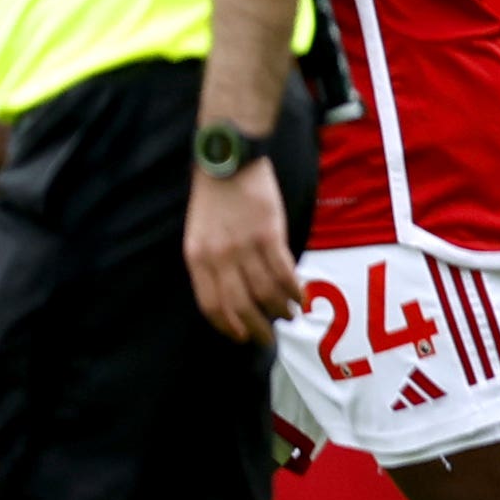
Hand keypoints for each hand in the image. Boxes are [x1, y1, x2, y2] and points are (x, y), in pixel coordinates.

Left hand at [184, 159, 301, 341]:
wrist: (228, 161)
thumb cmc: (214, 198)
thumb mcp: (199, 234)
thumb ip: (211, 264)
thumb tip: (234, 295)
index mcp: (197, 258)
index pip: (211, 305)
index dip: (228, 326)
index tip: (240, 337)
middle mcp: (219, 257)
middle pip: (239, 306)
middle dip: (256, 328)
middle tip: (268, 339)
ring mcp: (245, 247)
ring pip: (265, 293)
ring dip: (280, 310)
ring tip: (289, 316)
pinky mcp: (269, 235)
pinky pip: (284, 272)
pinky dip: (295, 289)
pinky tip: (301, 296)